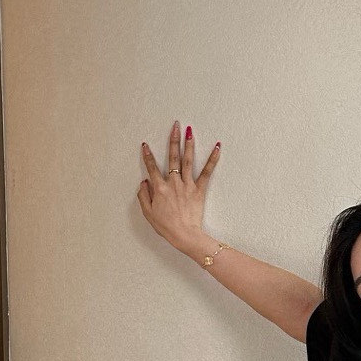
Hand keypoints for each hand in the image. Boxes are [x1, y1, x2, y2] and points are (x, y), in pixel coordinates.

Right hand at [138, 120, 220, 254]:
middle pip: (172, 157)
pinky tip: (217, 147)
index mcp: (160, 188)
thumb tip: (144, 182)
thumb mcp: (148, 213)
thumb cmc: (166, 226)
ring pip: (187, 160)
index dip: (147, 156)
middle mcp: (173, 182)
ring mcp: (187, 185)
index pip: (151, 168)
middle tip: (175, 126)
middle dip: (173, 139)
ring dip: (189, 144)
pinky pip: (207, 172)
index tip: (145, 145)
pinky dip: (212, 159)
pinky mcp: (199, 190)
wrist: (184, 235)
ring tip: (190, 130)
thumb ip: (144, 195)